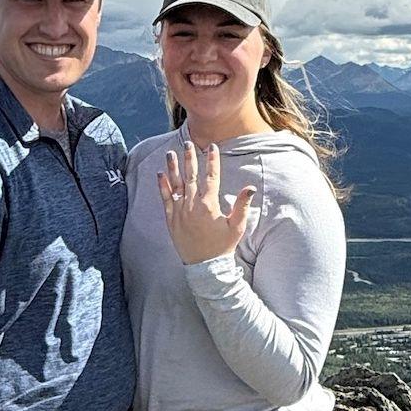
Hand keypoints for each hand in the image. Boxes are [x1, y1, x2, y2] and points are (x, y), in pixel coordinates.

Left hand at [158, 141, 256, 265]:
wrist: (205, 266)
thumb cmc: (222, 246)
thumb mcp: (237, 226)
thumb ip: (242, 205)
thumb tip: (251, 187)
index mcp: (209, 205)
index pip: (212, 177)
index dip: (212, 161)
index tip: (212, 147)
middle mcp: (192, 205)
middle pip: (191, 176)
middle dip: (190, 158)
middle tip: (188, 143)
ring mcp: (180, 212)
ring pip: (175, 185)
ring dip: (173, 168)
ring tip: (170, 153)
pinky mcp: (170, 220)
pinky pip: (165, 199)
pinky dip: (162, 186)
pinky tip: (160, 174)